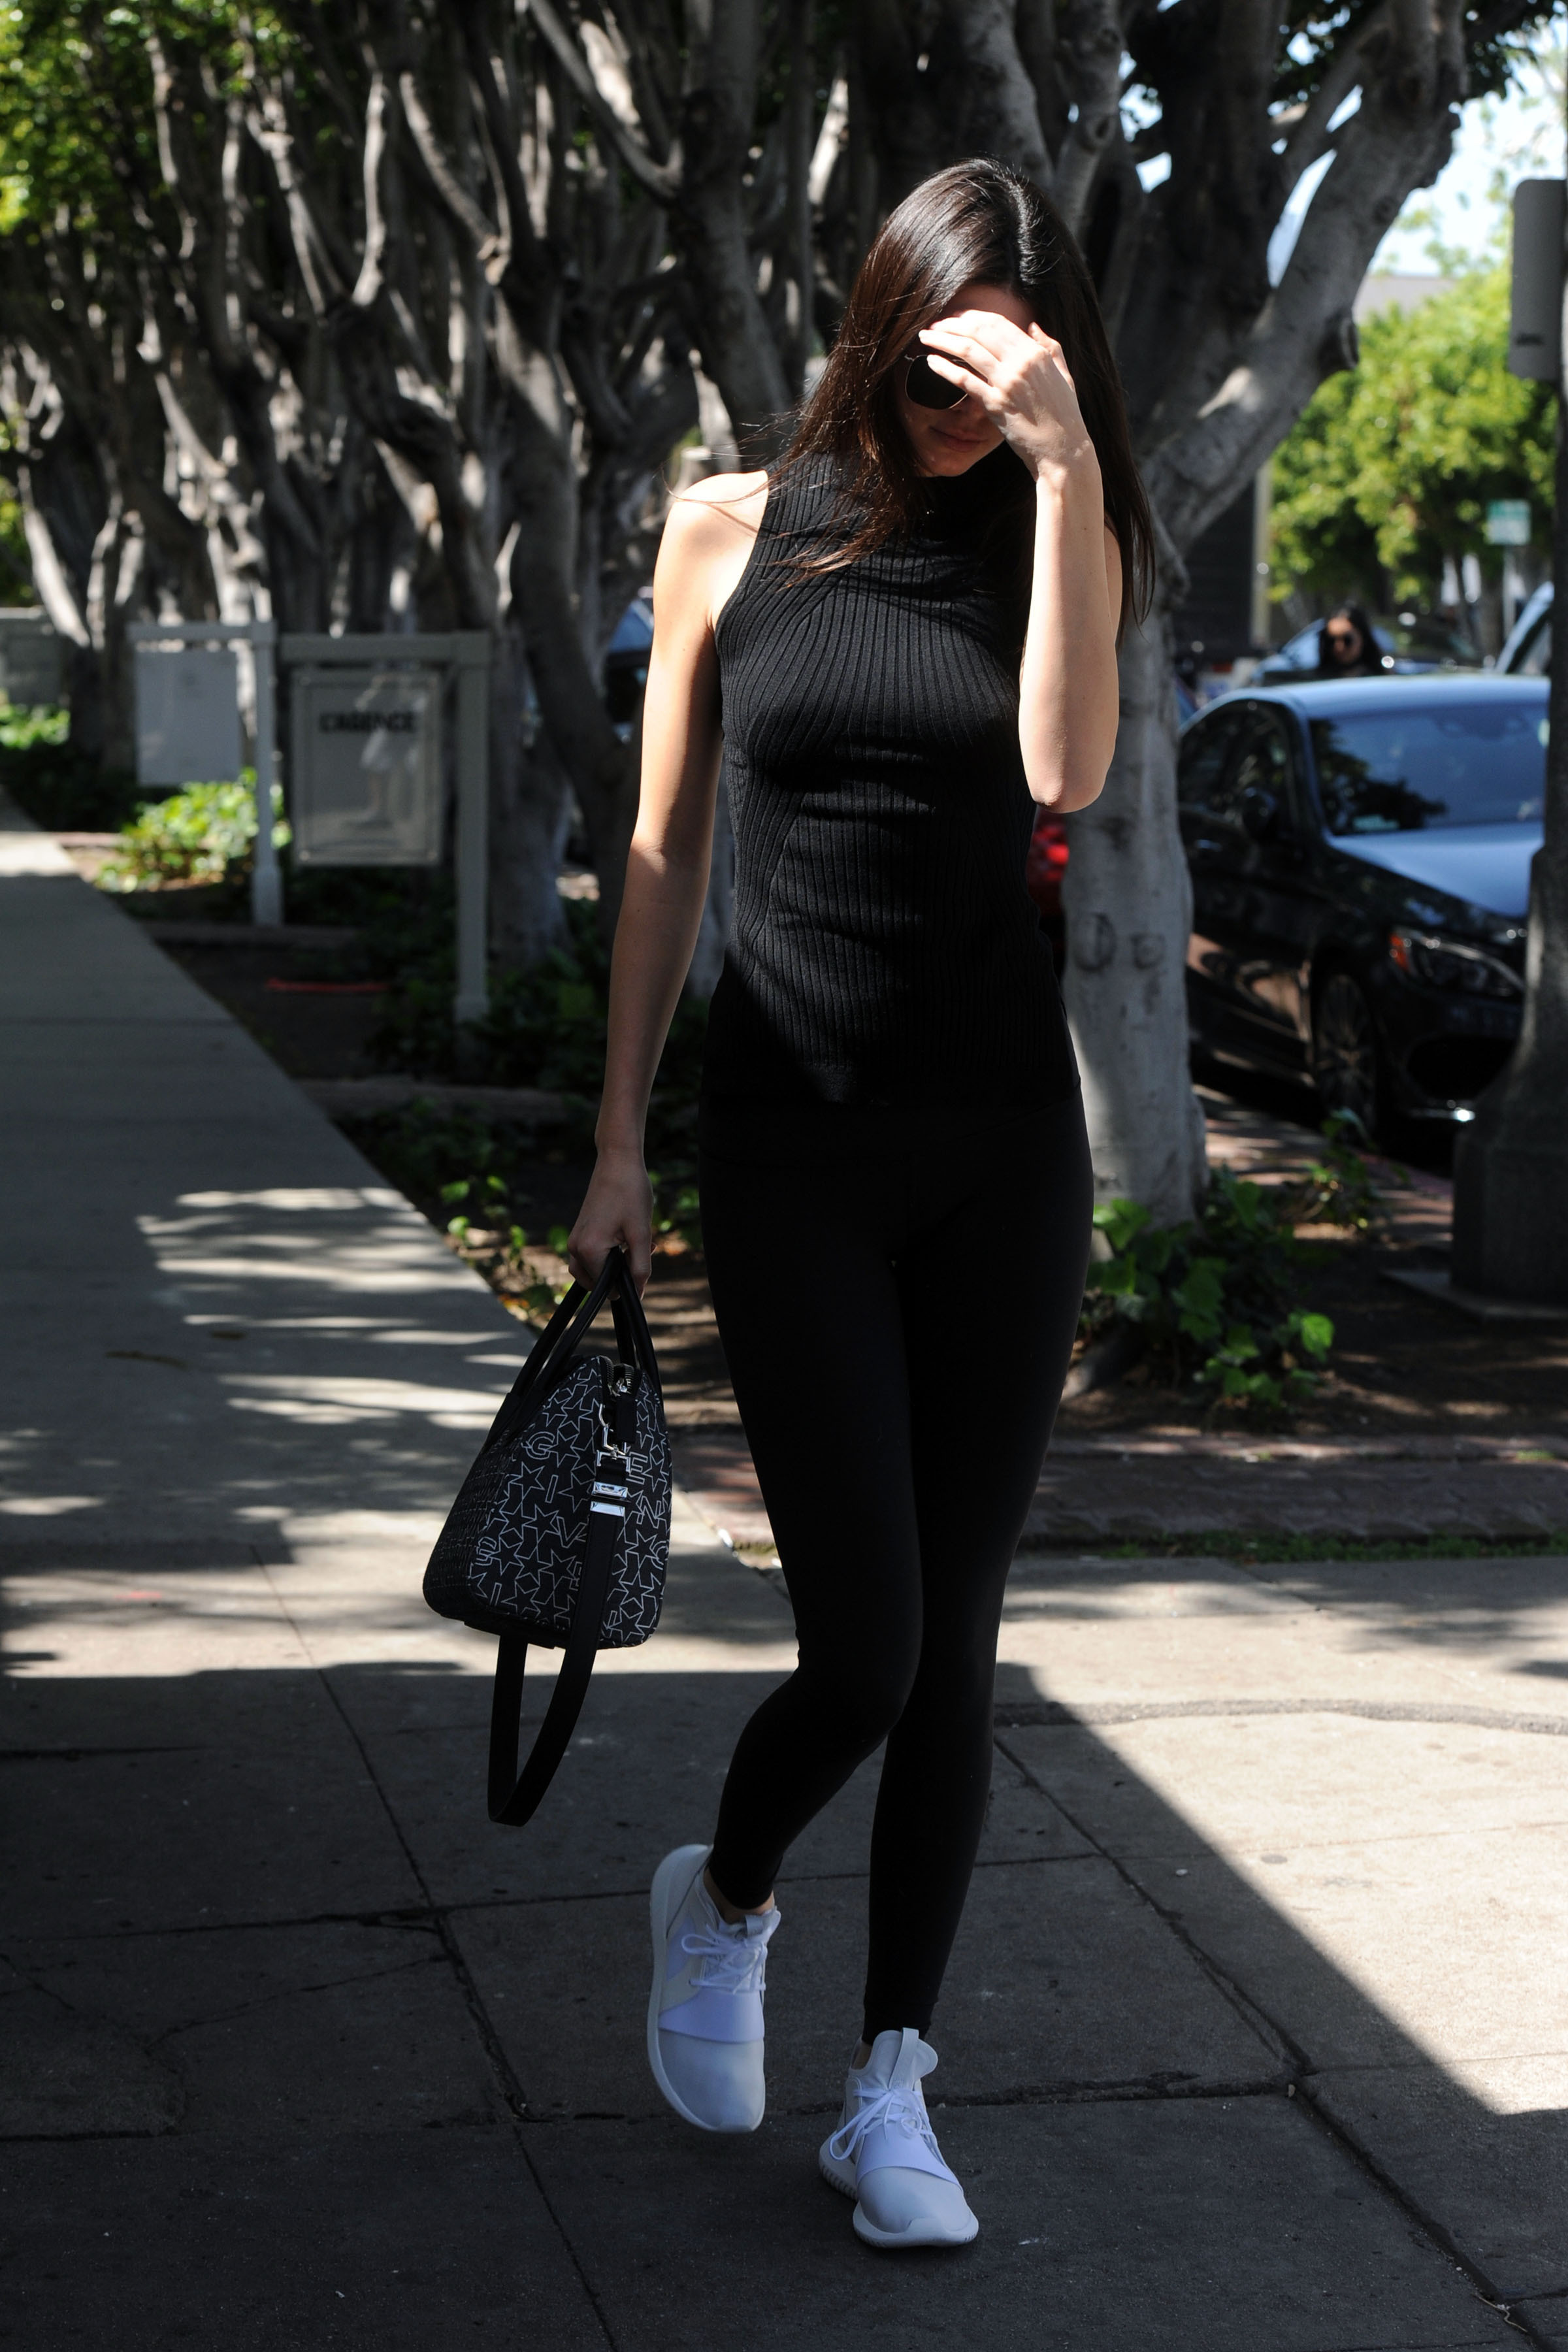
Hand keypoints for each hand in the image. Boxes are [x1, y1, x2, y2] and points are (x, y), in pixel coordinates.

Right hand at [567, 1145, 652, 1295]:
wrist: (617, 1161)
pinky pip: (591, 1256)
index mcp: (589, 1250)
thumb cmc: (631, 1192)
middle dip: (621, 1273)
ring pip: (594, 1270)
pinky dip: (609, 1255)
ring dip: (616, 1265)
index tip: (642, 1261)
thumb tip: (637, 1293)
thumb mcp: (641, 1233)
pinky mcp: (580, 1232)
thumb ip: (640, 1267)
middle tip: (642, 1250)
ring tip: (636, 1243)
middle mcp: (575, 1248)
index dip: (627, 1282)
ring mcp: (575, 1240)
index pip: (607, 1286)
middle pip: (598, 1281)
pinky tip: (627, 1237)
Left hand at [919, 312, 1094, 486]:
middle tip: (935, 326)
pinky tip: (931, 362)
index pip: (997, 323)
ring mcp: (1006, 383)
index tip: (956, 318)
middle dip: (952, 324)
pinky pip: (964, 380)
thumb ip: (1050, 347)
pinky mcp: (995, 405)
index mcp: (1035, 352)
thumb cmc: (1064, 415)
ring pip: (967, 350)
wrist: (1062, 449)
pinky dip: (944, 368)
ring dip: (942, 341)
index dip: (972, 316)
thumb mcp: (1063, 374)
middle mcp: (1020, 363)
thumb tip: (1032, 326)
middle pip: (979, 331)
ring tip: (925, 338)